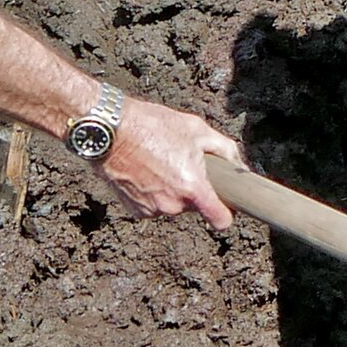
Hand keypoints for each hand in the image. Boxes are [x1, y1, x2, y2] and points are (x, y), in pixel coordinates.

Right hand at [101, 99, 241, 227]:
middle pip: (195, 207)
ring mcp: (152, 210)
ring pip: (173, 205)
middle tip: (183, 163)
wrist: (109, 131)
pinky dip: (154, 193)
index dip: (227, 213)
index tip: (226, 204)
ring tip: (160, 162)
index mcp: (192, 187)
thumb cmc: (151, 126)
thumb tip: (237, 165)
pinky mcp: (135, 210)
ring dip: (172, 190)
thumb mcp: (196, 128)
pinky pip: (154, 205)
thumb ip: (224, 149)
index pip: (221, 220)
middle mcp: (173, 205)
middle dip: (193, 189)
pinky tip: (145, 171)